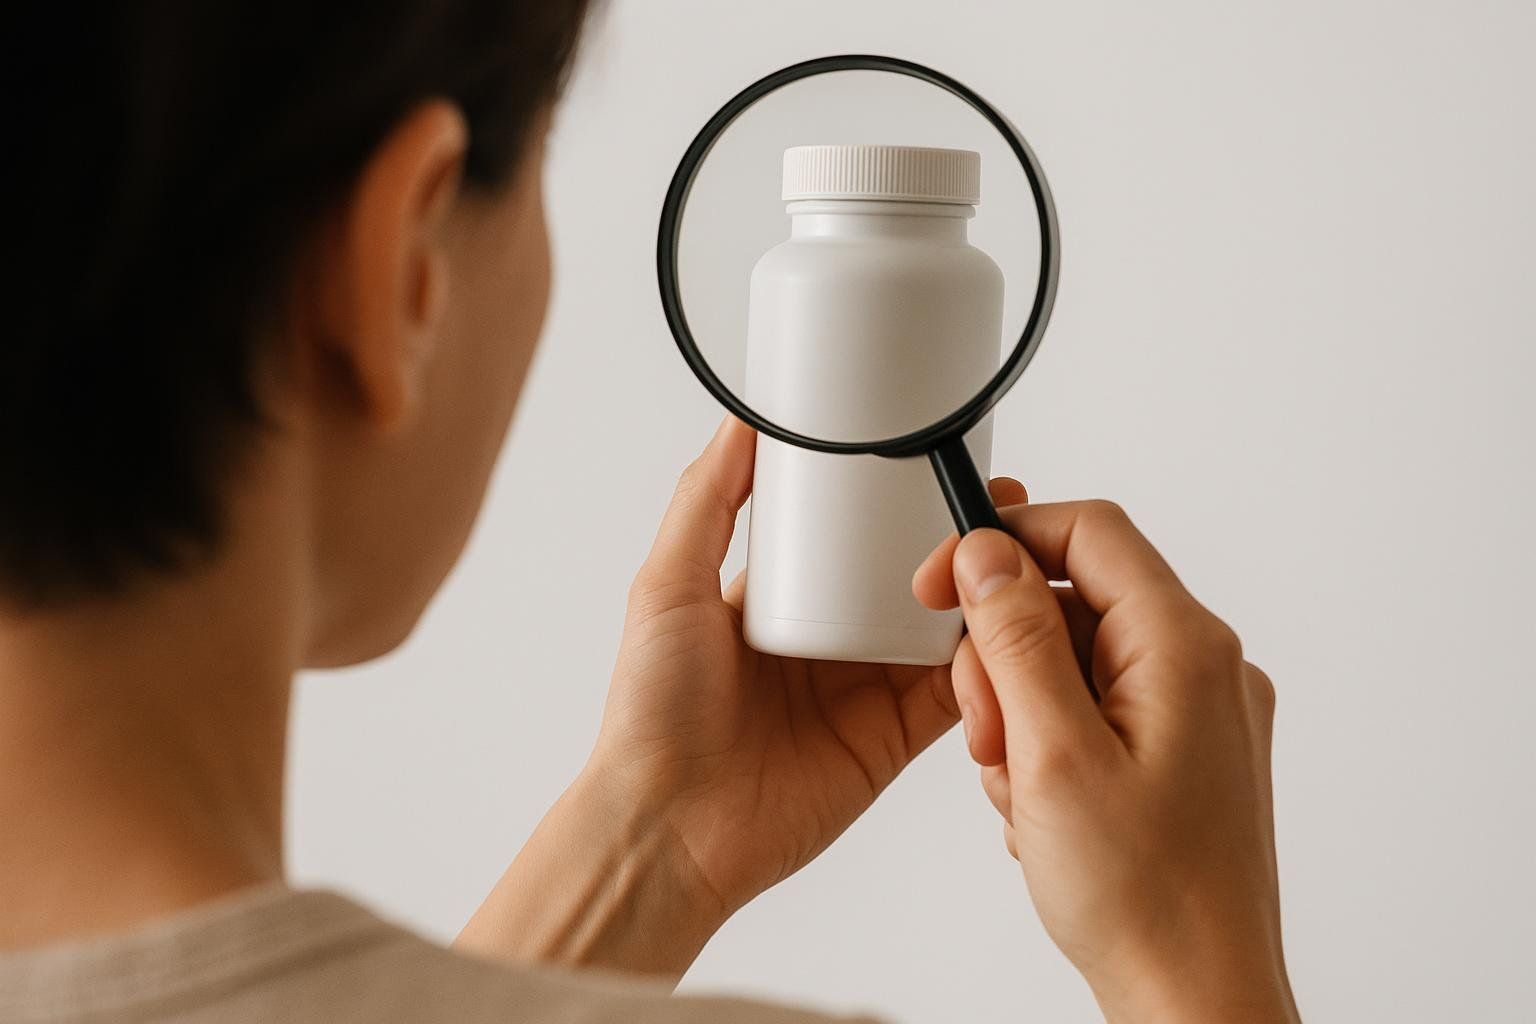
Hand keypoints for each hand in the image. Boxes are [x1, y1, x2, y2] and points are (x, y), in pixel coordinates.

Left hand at [460, 417, 1024, 978]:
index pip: (851, 540)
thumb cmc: (653, 711)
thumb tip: (739, 421)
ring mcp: (864, 691)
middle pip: (910, 580)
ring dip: (984, 598)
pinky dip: (987, 666)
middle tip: (1003, 505)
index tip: (937, 463)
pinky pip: (953, 695)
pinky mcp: (891, 740)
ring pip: (942, 631)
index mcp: (779, 602)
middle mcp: (829, 642)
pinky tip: (1017, 631)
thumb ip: (706, 503)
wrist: (670, 825)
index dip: (896, 504)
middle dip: (958, 544)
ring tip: (1023, 555)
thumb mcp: (666, 585)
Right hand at [913, 503, 1298, 1023]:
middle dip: (1006, 661)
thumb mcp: (1052, 756)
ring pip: (1071, 660)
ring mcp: (1195, 711)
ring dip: (1022, 716)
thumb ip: (1016, 640)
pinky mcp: (1180, 751)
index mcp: (1183, 647)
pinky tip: (1046, 812)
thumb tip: (986, 552)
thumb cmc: (1144, 899)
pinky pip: (1091, 709)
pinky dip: (1050, 747)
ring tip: (1023, 794)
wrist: (1198, 1000)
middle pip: (1070, 600)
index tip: (942, 583)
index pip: (1087, 530)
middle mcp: (1201, 666)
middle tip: (989, 737)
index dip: (1002, 542)